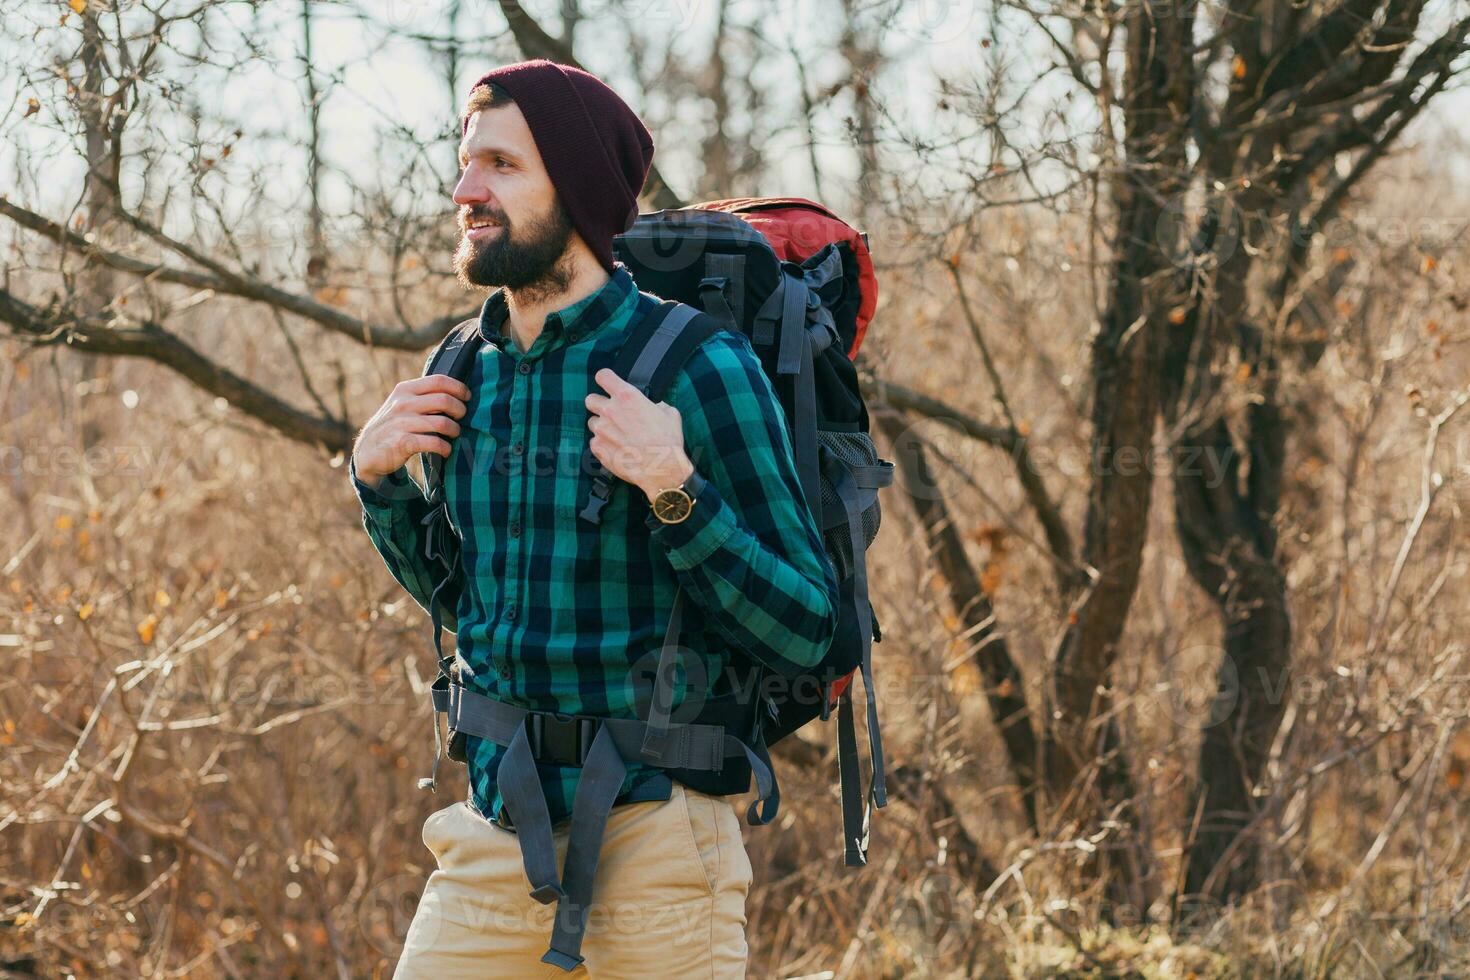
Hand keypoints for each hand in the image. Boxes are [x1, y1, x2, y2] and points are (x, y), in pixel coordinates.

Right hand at [352, 374, 470, 488]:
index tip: (467, 397)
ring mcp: (402, 423)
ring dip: (455, 430)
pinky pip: (434, 443)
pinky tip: (446, 450)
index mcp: (405, 390)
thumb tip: (455, 392)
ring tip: (454, 434)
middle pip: (444, 400)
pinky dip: (445, 448)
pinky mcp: (403, 443)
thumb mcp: (402, 404)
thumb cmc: (394, 425)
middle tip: (461, 418)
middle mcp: (403, 404)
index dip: (458, 388)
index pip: (438, 381)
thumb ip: (422, 396)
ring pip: (442, 422)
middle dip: (460, 410)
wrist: (368, 451)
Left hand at [584, 368, 692, 501]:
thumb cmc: (667, 441)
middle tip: (612, 412)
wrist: (662, 469)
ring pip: (592, 422)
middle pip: (590, 399)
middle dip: (599, 404)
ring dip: (602, 426)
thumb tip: (653, 407)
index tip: (609, 384)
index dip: (606, 379)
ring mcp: (601, 430)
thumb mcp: (669, 413)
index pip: (603, 376)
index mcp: (627, 397)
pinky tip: (618, 449)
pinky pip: (595, 442)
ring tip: (618, 435)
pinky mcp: (598, 448)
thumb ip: (655, 405)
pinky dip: (603, 444)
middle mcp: (610, 411)